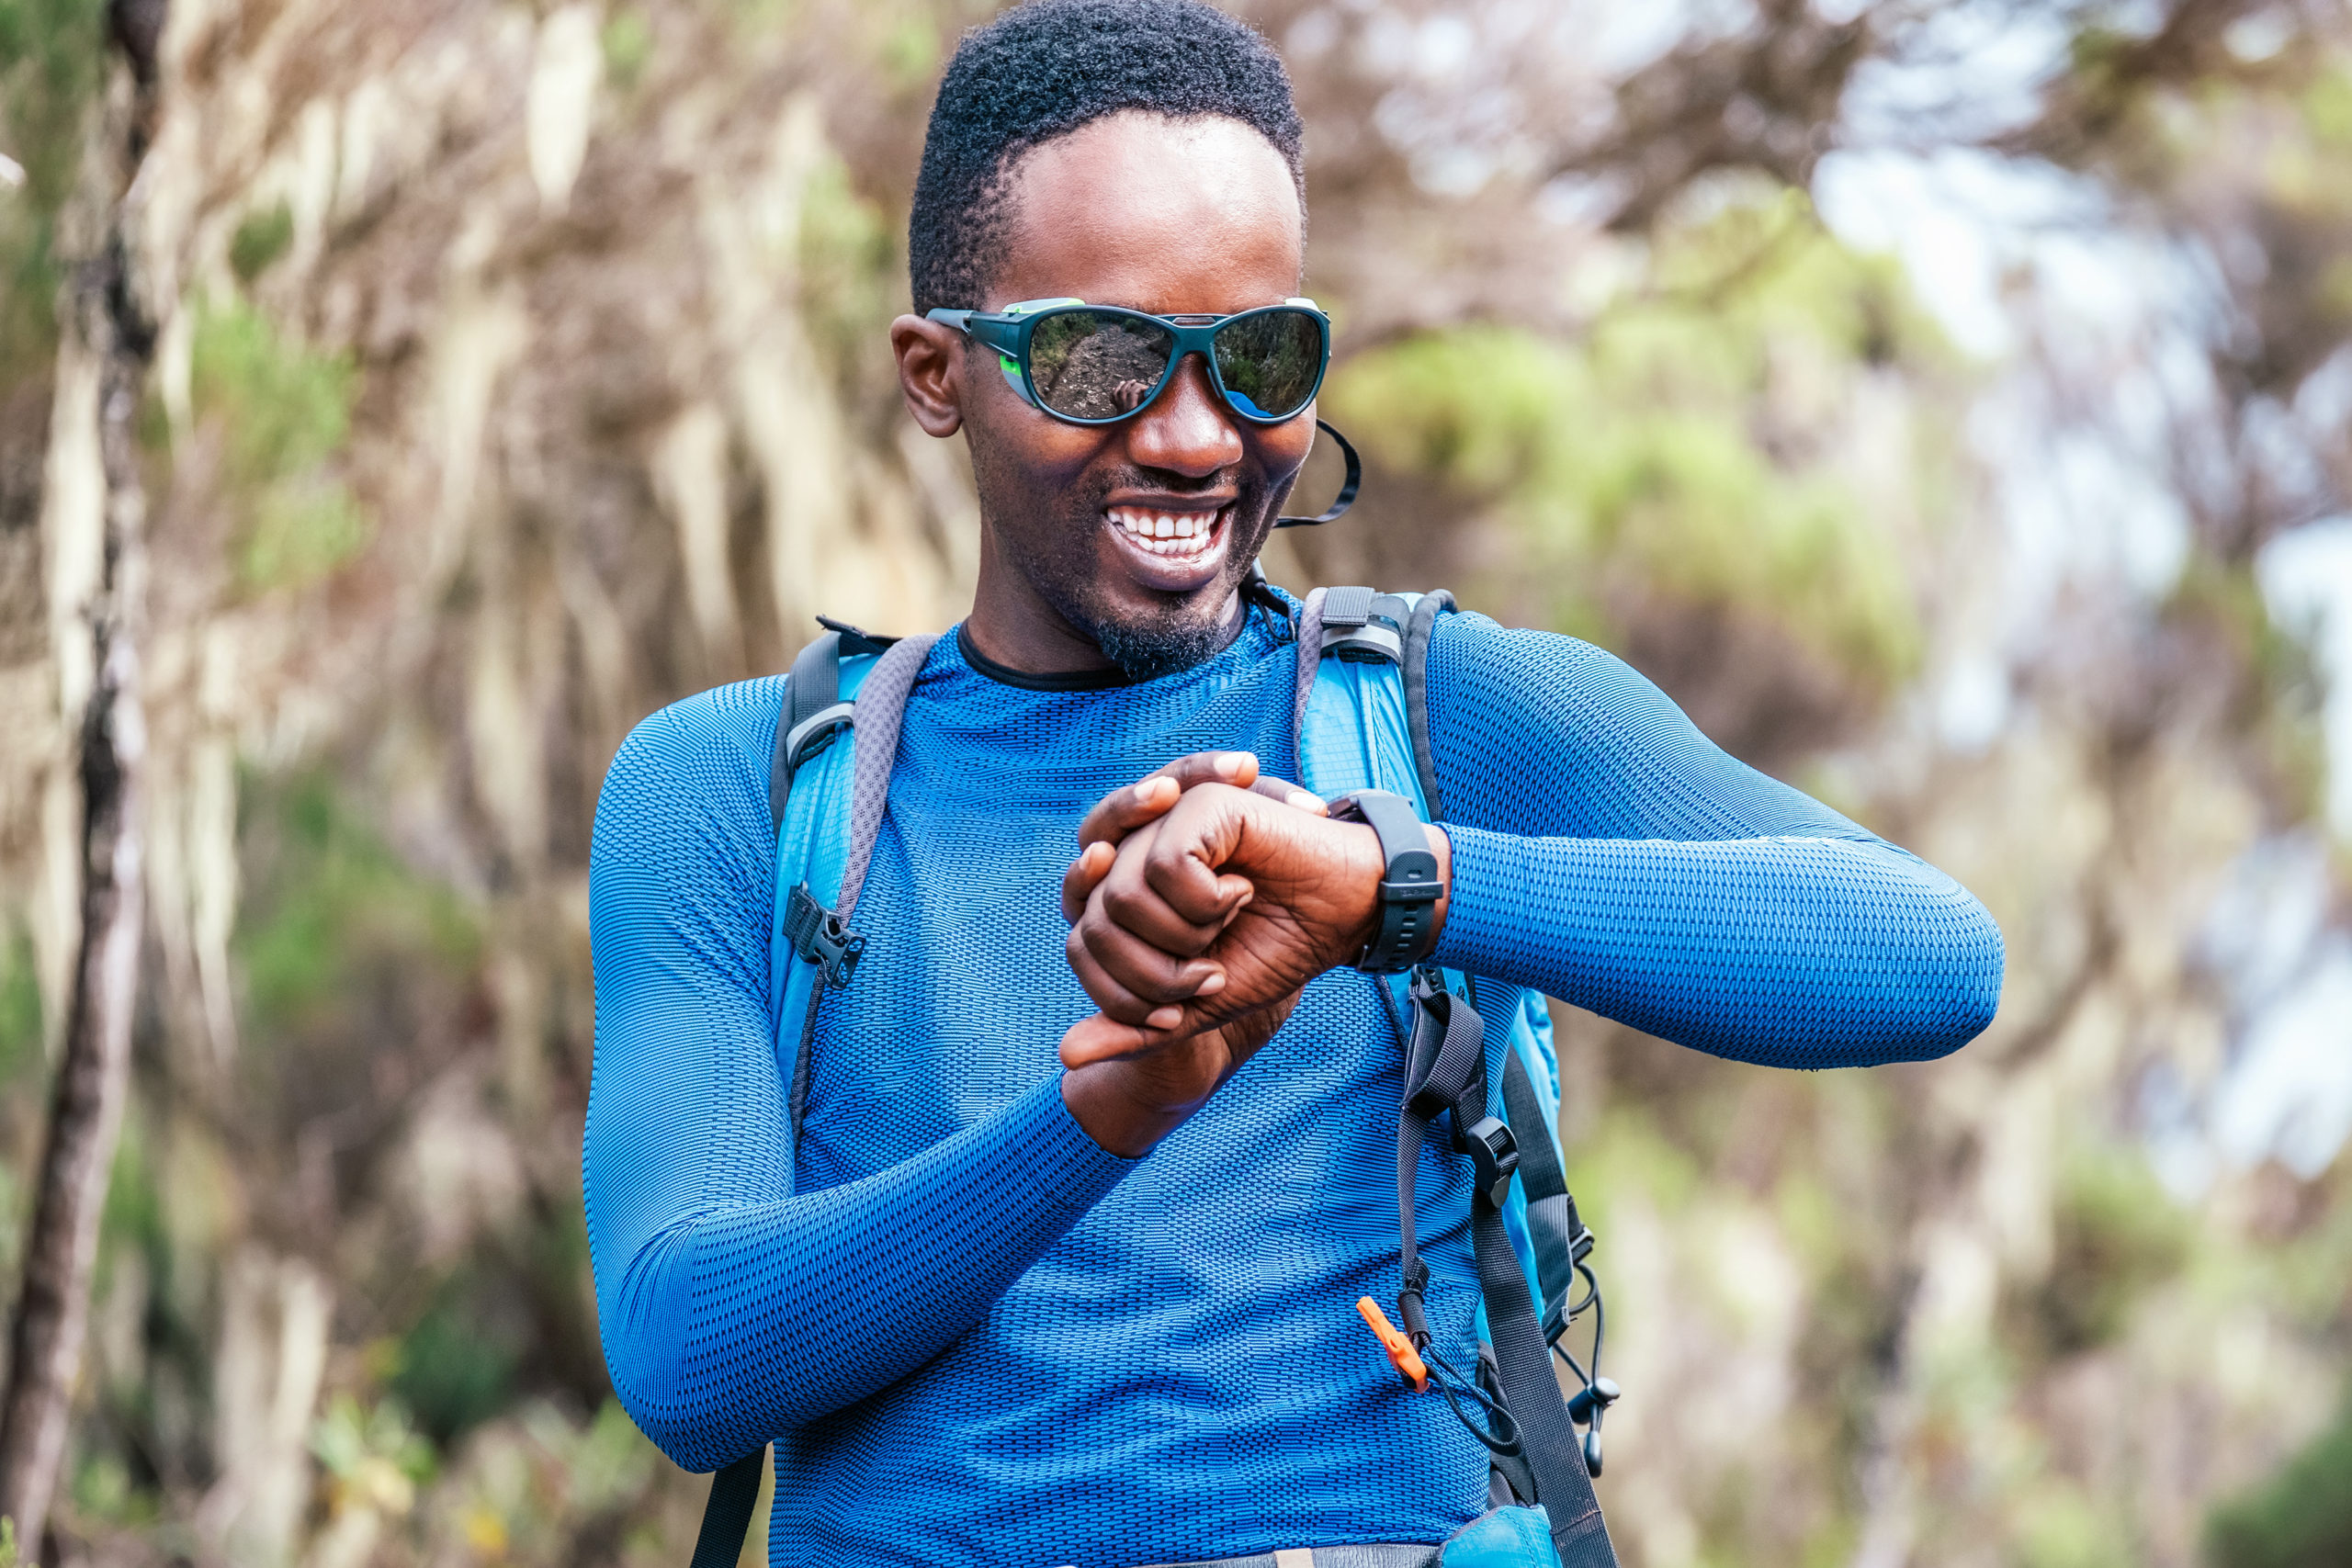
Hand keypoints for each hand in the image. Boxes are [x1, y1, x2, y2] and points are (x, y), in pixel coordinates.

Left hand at [1061, 780, 1449, 1066]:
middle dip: (1159, 975)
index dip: (1128, 994)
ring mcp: (1161, 825)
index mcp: (1127, 898)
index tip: (1180, 1010)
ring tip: (1229, 920)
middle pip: (1093, 928)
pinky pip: (1165, 866)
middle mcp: (1134, 855)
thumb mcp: (1199, 1003)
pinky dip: (1206, 901)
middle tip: (1212, 972)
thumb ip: (1136, 1025)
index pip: (1080, 949)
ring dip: (1184, 936)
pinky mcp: (1197, 804)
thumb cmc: (1273, 950)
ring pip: (1120, 897)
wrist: (1344, 919)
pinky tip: (1241, 889)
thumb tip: (1066, 1054)